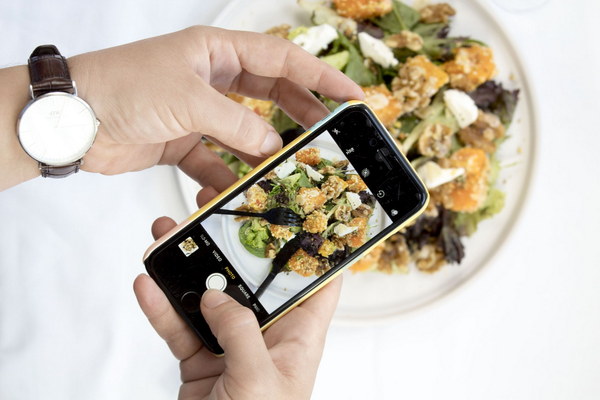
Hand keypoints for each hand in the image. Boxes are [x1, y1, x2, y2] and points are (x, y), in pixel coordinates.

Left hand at [68, 26, 362, 190]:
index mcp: (216, 52)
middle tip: (330, 137)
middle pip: (271, 95)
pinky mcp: (183, 142)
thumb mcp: (189, 99)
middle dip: (302, 115)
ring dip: (267, 152)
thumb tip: (274, 146)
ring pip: (247, 132)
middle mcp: (211, 79)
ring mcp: (199, 112)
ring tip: (292, 171)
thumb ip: (237, 124)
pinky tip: (243, 191)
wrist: (71, 121)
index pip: (282, 58)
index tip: (351, 96)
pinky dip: (229, 177)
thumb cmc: (123, 87)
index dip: (320, 76)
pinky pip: (218, 162)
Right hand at [134, 187, 341, 399]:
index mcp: (298, 337)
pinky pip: (179, 327)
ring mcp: (231, 344)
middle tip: (211, 210)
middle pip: (251, 280)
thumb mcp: (259, 381)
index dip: (314, 250)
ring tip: (166, 236)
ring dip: (186, 268)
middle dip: (230, 245)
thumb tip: (217, 298)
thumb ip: (240, 333)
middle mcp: (266, 335)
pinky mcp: (200, 359)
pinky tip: (147, 285)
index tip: (299, 214)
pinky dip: (161, 307)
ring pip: (208, 297)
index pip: (317, 285)